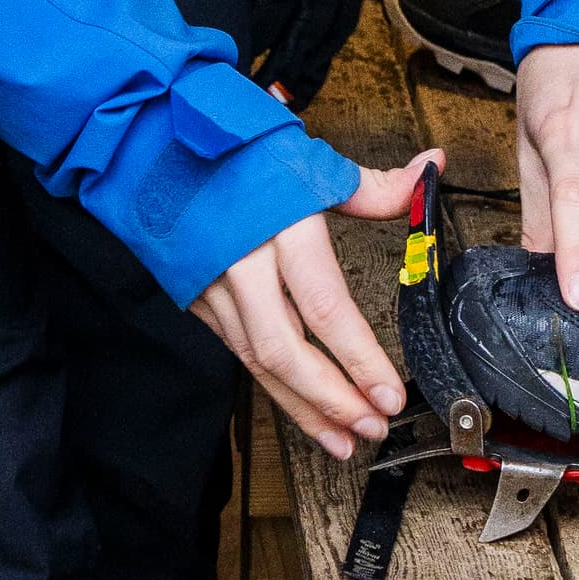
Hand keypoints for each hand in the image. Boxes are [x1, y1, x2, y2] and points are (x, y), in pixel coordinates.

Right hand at [198, 152, 433, 458]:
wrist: (148, 139)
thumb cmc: (233, 147)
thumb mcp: (307, 159)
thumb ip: (372, 184)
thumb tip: (430, 172)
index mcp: (280, 228)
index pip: (327, 308)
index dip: (359, 360)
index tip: (387, 395)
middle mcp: (244, 265)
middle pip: (287, 351)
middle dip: (332, 401)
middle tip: (370, 430)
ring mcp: (214, 286)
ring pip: (258, 362)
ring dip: (302, 408)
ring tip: (341, 439)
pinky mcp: (196, 298)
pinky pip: (239, 351)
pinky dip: (272, 385)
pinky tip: (300, 406)